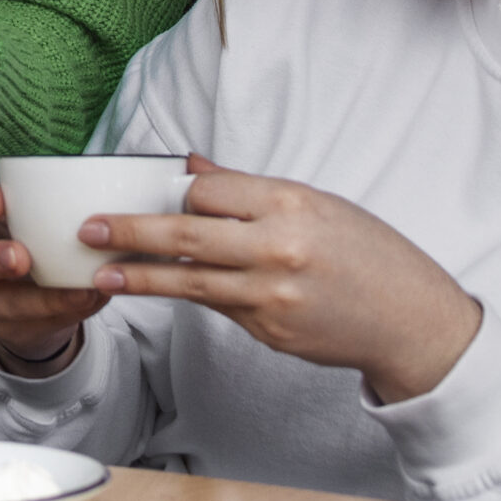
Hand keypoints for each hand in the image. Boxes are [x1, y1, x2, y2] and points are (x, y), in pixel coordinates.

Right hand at [0, 182, 103, 375]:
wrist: (13, 294)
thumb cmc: (15, 240)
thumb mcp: (13, 220)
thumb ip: (34, 205)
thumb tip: (90, 186)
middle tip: (21, 257)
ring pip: (8, 304)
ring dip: (44, 299)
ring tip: (79, 292)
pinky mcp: (8, 330)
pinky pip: (39, 324)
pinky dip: (67, 312)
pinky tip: (90, 301)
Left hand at [88, 155, 482, 404]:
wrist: (411, 320)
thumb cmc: (367, 254)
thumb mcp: (318, 205)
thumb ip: (249, 190)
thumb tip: (191, 169)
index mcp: (291, 203)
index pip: (209, 192)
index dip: (176, 195)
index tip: (145, 195)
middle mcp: (278, 247)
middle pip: (186, 234)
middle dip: (130, 232)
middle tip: (89, 229)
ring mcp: (272, 294)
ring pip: (189, 281)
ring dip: (138, 278)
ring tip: (100, 274)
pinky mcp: (269, 331)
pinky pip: (217, 308)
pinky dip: (188, 297)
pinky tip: (157, 292)